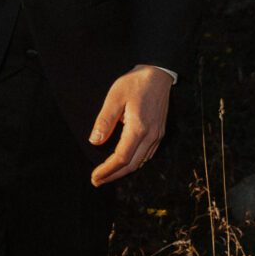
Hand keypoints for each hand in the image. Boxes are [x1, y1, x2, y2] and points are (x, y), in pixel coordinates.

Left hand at [88, 66, 171, 187]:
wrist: (157, 74)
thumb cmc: (134, 83)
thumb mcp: (114, 98)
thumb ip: (104, 121)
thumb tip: (95, 141)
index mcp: (139, 128)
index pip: (121, 157)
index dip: (107, 170)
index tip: (95, 177)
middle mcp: (151, 136)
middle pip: (132, 165)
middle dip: (114, 175)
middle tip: (97, 181)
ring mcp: (157, 135)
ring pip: (140, 162)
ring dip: (123, 171)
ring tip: (107, 174)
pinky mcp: (159, 132)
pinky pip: (147, 154)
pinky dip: (134, 162)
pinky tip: (124, 162)